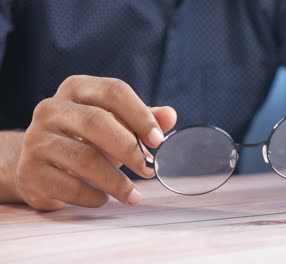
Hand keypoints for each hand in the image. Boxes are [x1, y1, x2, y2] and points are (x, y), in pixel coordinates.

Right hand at [16, 75, 176, 209]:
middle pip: (96, 122)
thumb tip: (169, 115)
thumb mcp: (114, 122)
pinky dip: (93, 196)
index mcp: (77, 89)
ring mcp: (37, 139)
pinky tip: (104, 199)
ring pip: (84, 158)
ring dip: (116, 181)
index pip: (113, 91)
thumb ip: (142, 118)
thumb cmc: (85, 137)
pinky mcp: (30, 171)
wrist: (40, 161)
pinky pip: (69, 186)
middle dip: (129, 149)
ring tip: (134, 194)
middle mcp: (52, 108)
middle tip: (148, 169)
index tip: (158, 140)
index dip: (140, 115)